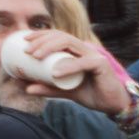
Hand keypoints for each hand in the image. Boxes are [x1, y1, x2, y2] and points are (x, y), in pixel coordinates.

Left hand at [16, 28, 130, 118]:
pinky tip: (55, 72)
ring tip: (36, 56)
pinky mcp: (101, 65)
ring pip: (70, 43)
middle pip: (61, 36)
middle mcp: (85, 50)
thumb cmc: (92, 93)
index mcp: (76, 52)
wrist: (113, 104)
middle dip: (42, 40)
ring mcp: (94, 55)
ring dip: (50, 47)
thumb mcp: (66, 90)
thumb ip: (49, 89)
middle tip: (27, 51)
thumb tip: (27, 89)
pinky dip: (69, 67)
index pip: (58, 36)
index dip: (41, 35)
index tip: (25, 40)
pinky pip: (83, 63)